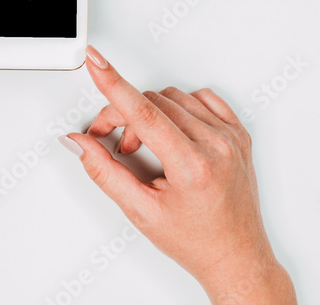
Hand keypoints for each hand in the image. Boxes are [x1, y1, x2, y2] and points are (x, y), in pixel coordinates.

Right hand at [60, 46, 295, 304]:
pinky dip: (179, 108)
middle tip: (115, 143)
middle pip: (152, 102)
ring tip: (146, 146)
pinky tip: (173, 132)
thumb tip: (79, 143)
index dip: (113, 84)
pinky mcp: (239, 134)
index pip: (143, 113)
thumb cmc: (195, 241)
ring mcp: (231, 138)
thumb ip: (104, 172)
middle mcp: (217, 146)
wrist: (235, 257)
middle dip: (124, 117)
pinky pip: (202, 98)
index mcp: (193, 166)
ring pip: (173, 97)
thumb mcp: (140, 212)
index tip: (96, 61)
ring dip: (150, 114)